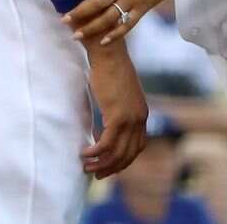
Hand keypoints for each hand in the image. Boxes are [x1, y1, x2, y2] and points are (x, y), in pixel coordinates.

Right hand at [82, 41, 147, 178]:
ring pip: (117, 153)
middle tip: (96, 175)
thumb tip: (108, 117)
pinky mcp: (117, 116)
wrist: (109, 52)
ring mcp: (130, 118)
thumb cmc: (110, 68)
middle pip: (129, 154)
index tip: (109, 165)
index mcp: (141, 113)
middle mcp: (139, 118)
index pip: (138, 146)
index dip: (124, 159)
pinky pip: (106, 144)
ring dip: (101, 164)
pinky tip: (84, 153)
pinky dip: (95, 152)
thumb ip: (118, 107)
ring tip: (86, 166)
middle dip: (112, 168)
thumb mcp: (119, 92)